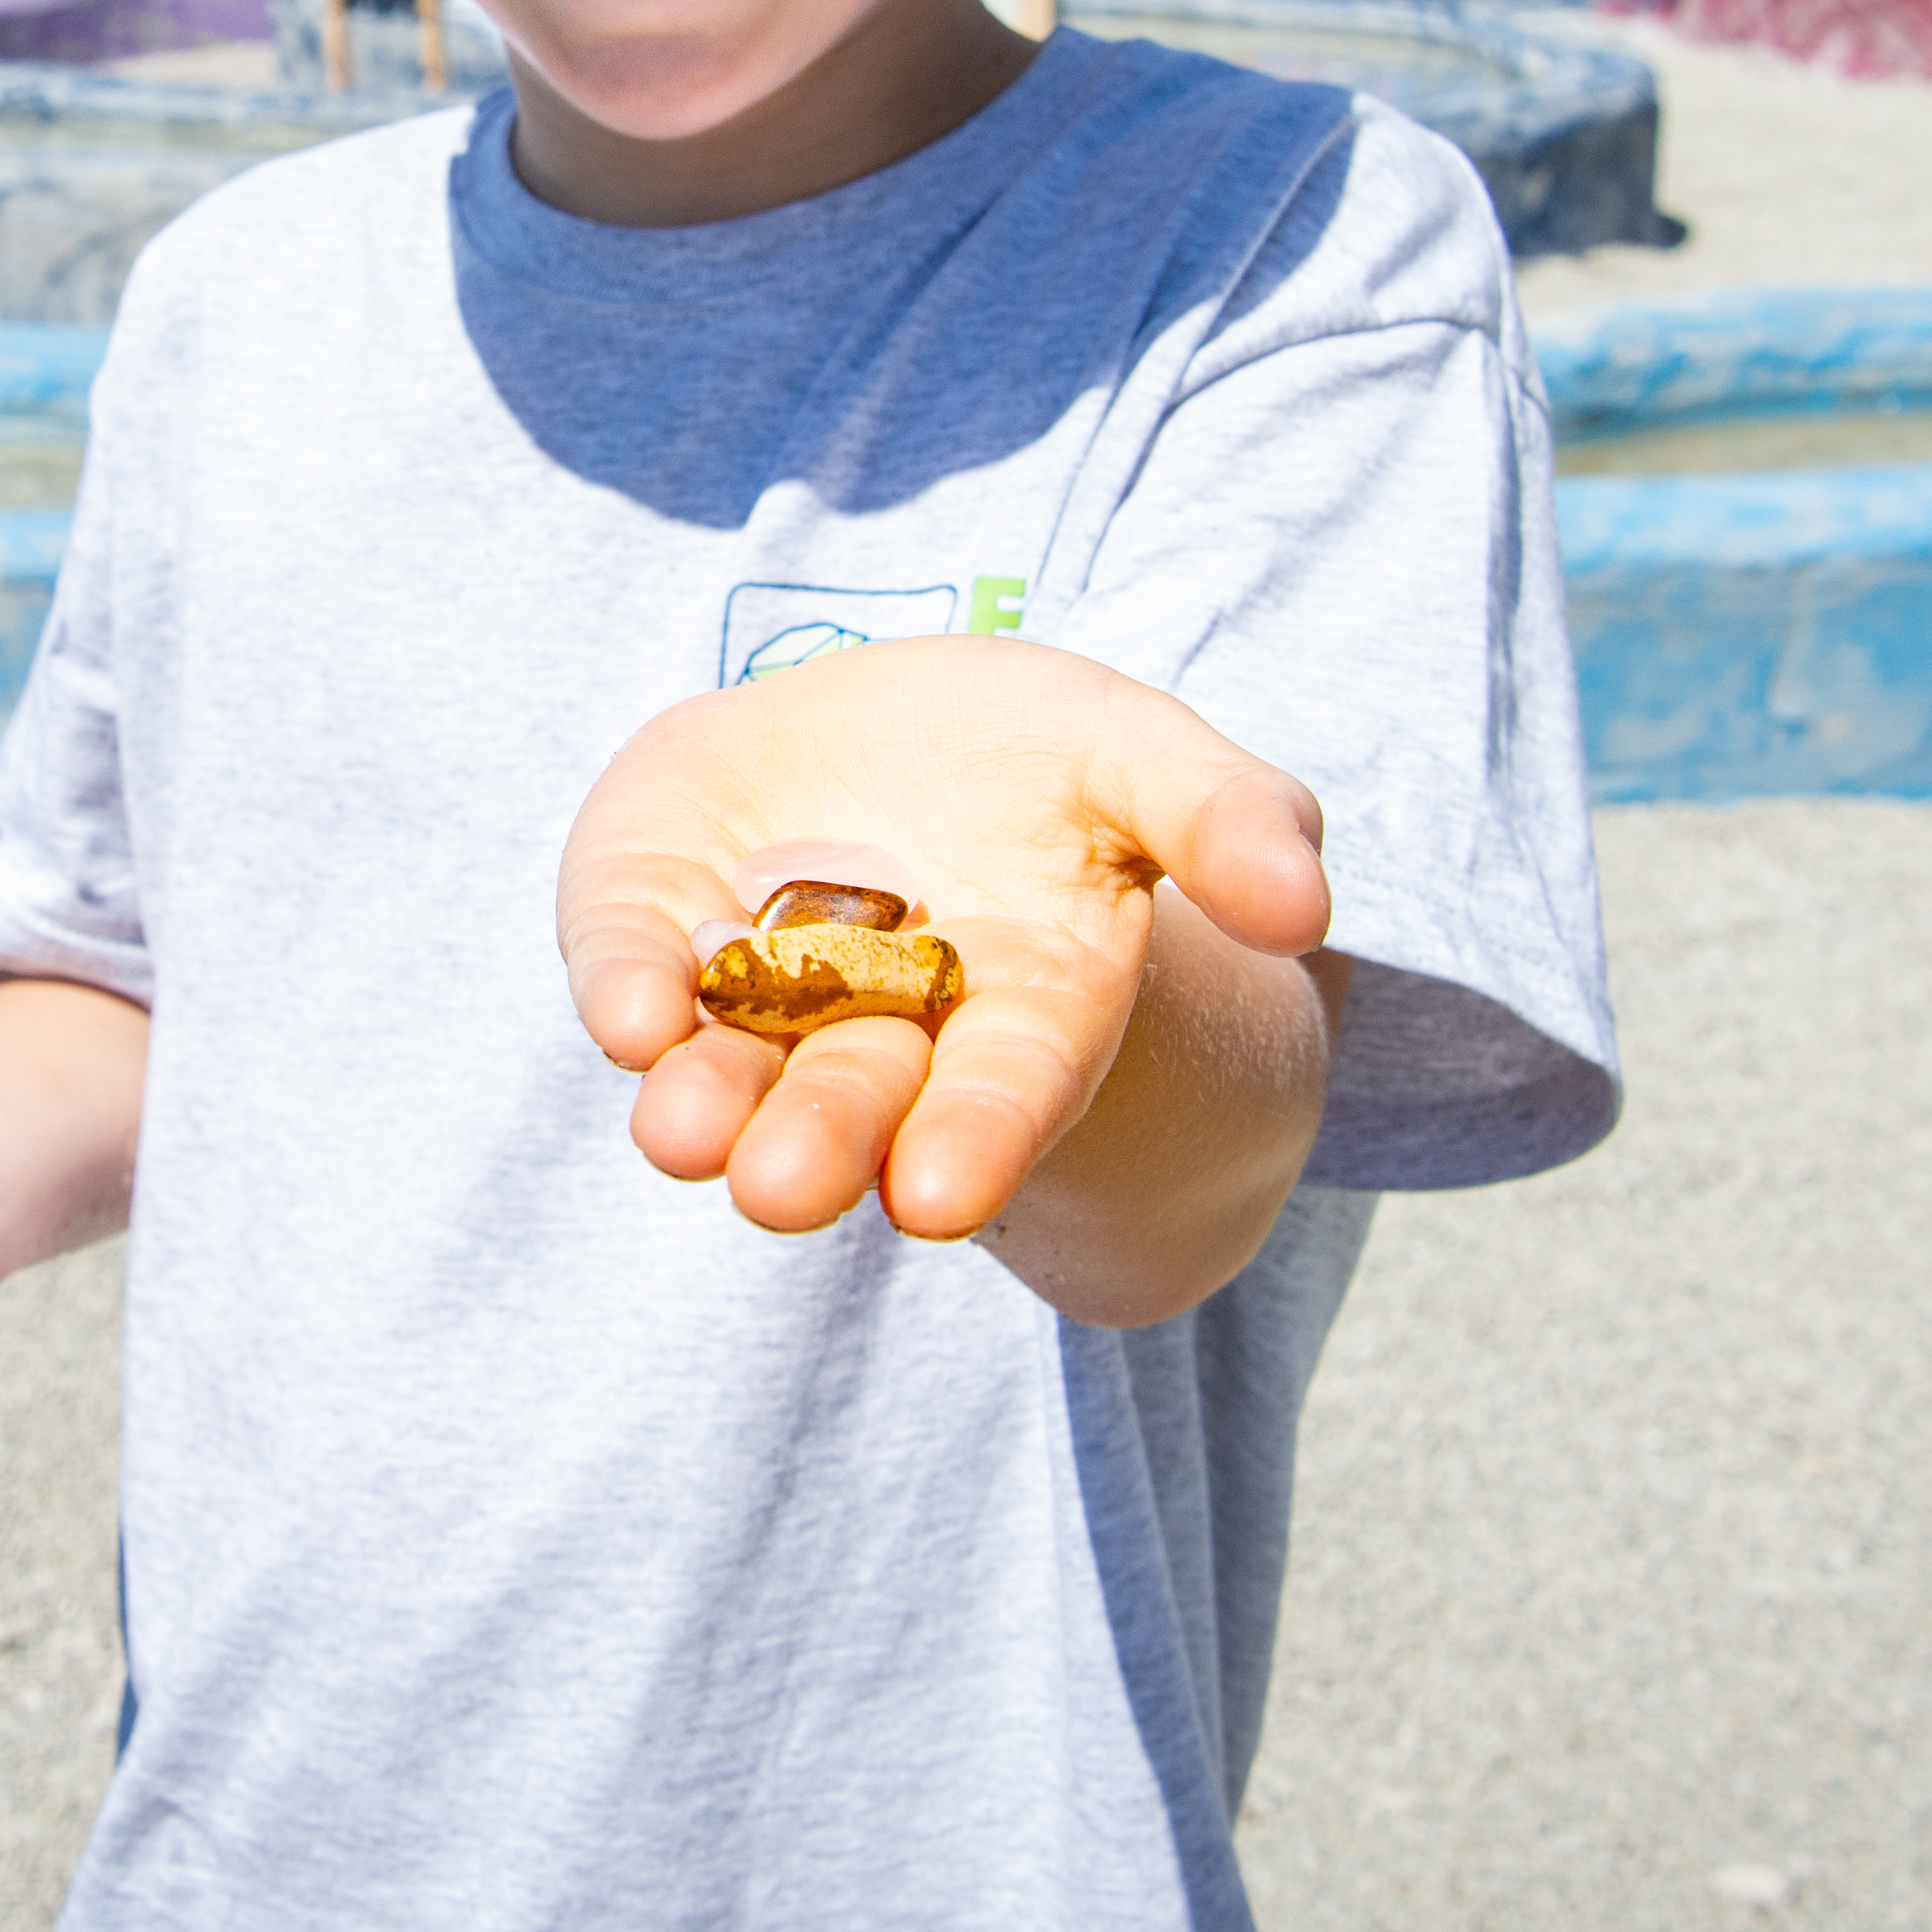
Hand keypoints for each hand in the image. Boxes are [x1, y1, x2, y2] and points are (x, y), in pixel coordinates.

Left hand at [555, 632, 1329, 1247]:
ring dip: (700, 1107)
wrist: (884, 732)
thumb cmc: (1044, 766)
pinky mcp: (650, 919)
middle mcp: (878, 1031)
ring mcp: (752, 984)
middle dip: (817, 1148)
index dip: (975, 1143)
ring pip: (725, 1069)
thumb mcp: (1149, 764)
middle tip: (780, 1192)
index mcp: (1016, 1016)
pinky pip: (629, 966)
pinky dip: (624, 990)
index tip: (936, 1198)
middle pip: (852, 1103)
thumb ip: (1231, 826)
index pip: (1003, 1098)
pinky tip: (625, 1017)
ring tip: (680, 1135)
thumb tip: (1307, 910)